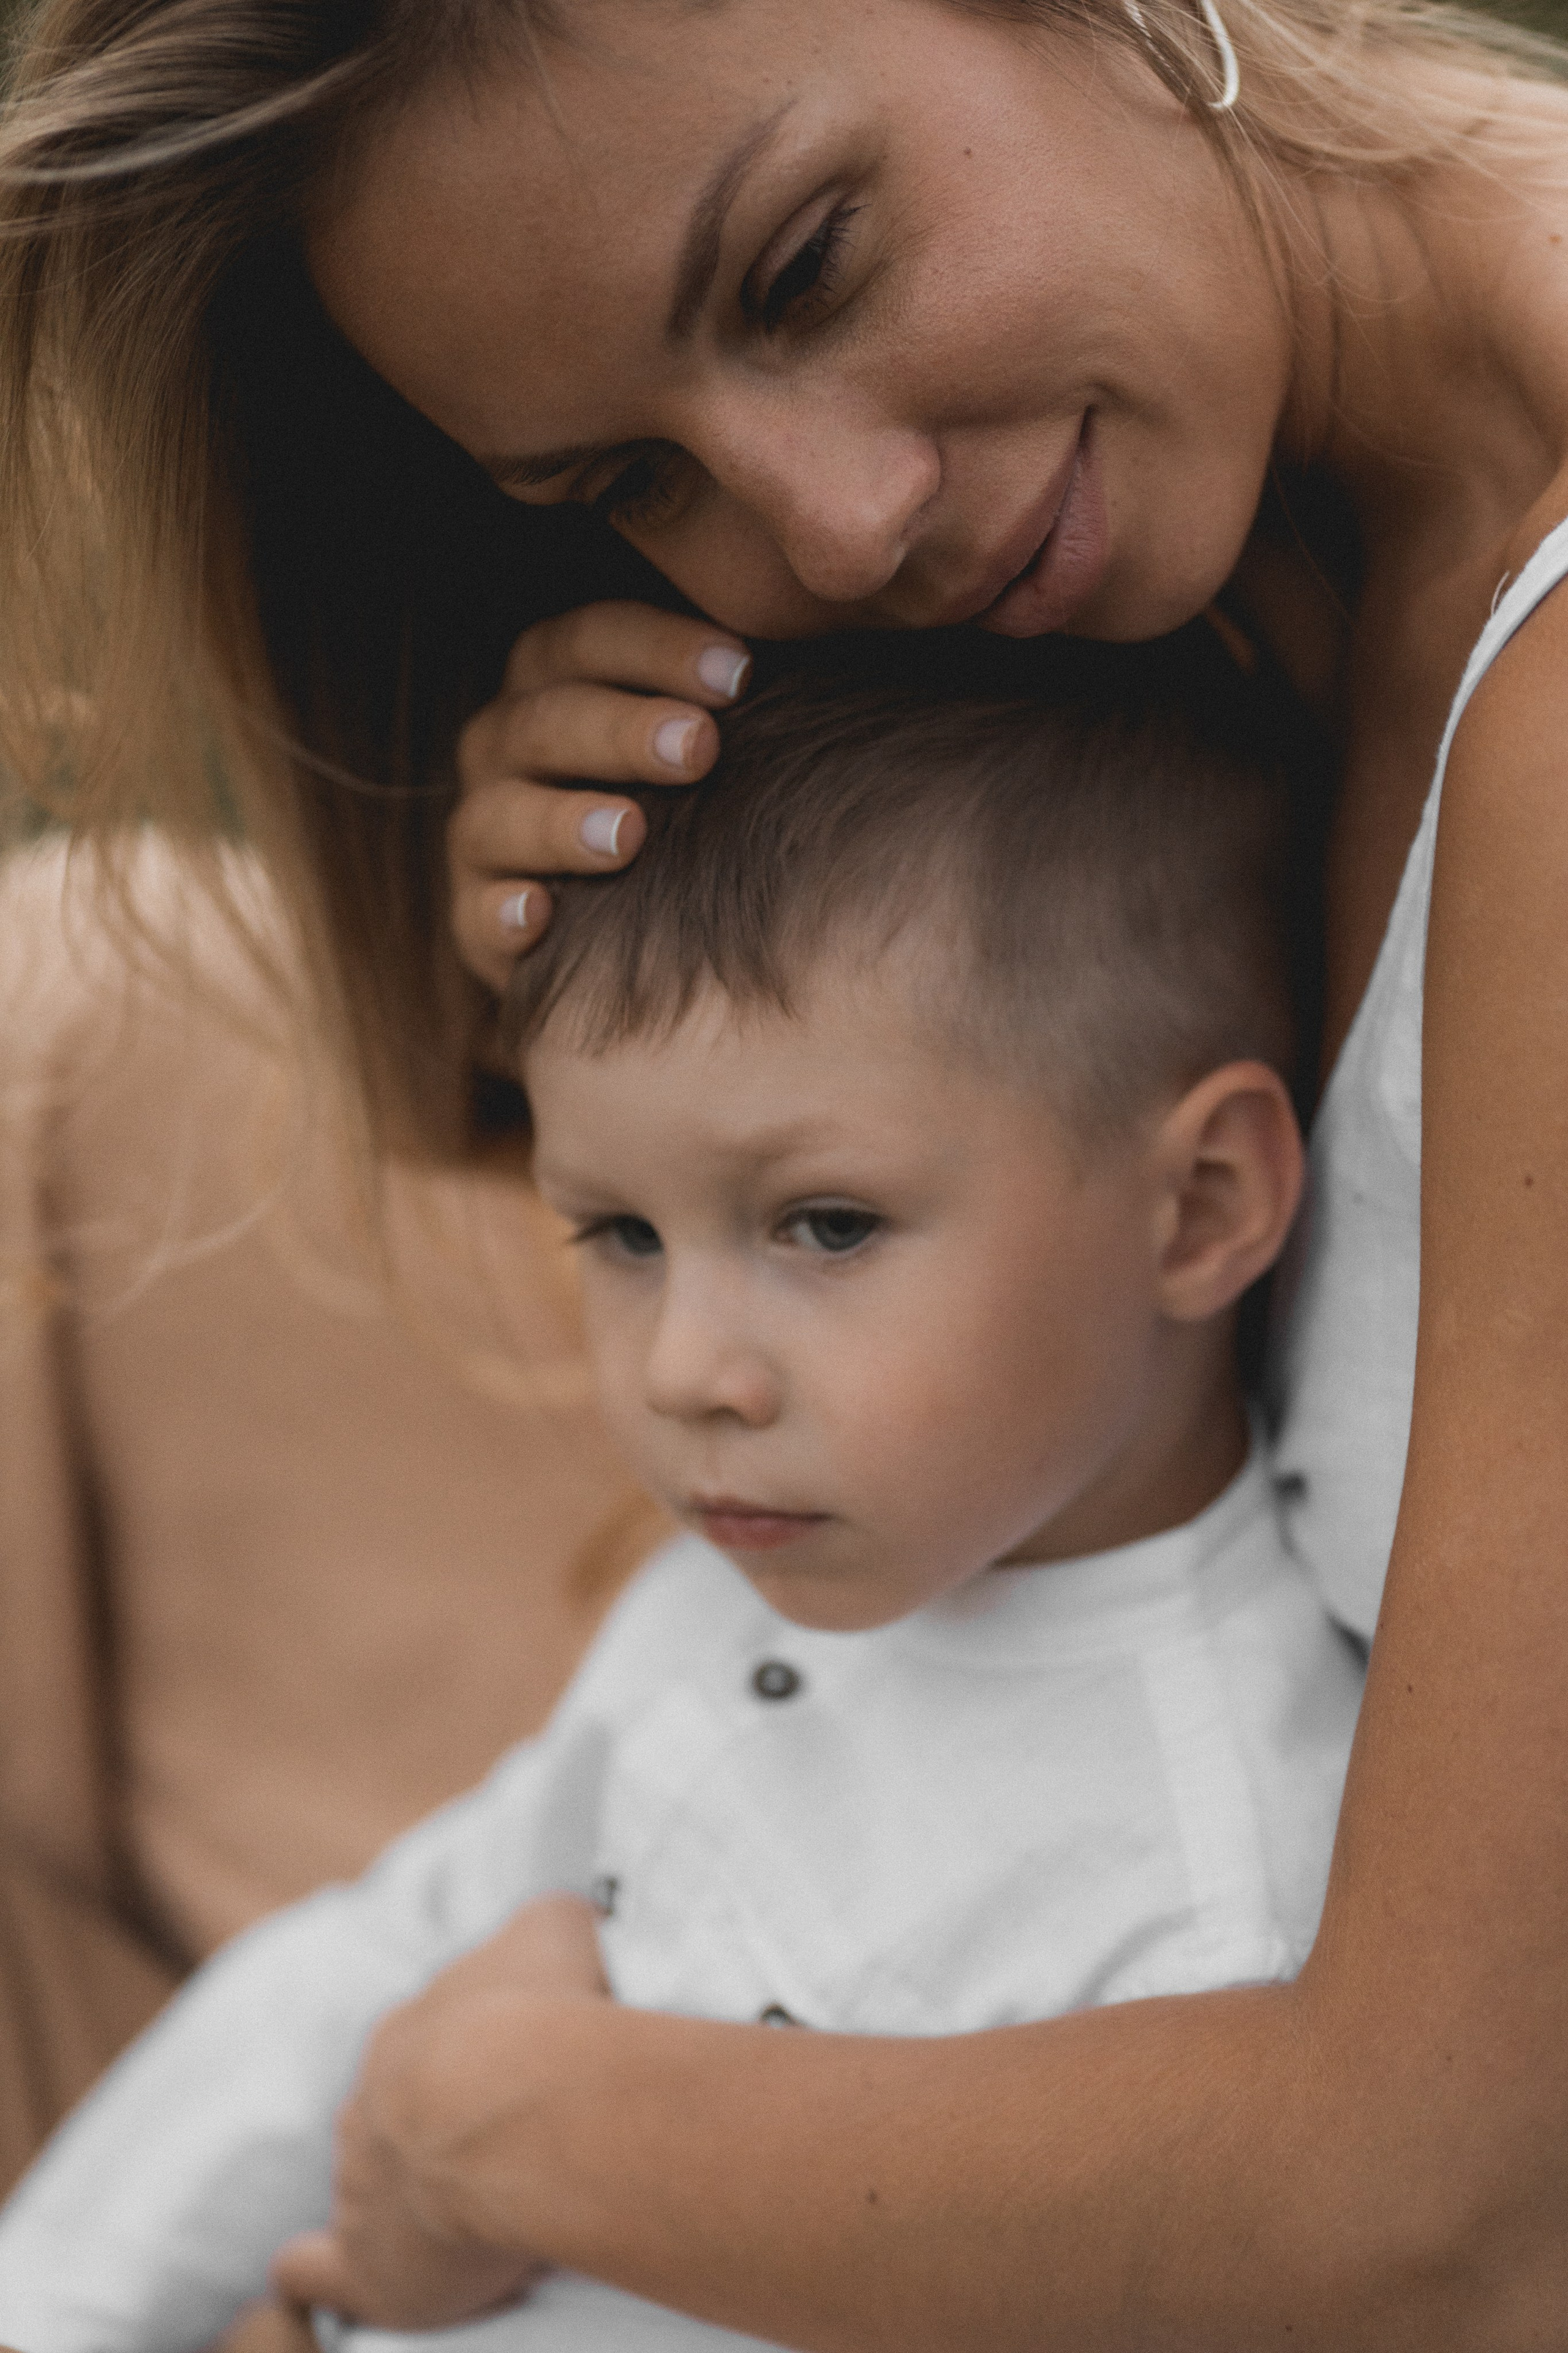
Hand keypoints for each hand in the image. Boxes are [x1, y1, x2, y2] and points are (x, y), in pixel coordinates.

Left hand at [270, 1896, 610, 2329]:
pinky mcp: (364, 2260)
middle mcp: (375, 2093)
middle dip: (446, 2122)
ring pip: (370, 2176)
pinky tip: (312, 2274)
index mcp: (416, 2025)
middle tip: (514, 2146)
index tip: (540, 2078)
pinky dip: (314, 2271)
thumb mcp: (559, 1930)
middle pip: (404, 2104)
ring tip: (475, 2212)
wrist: (510, 2106)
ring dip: (410, 2190)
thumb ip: (551, 1931)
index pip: (449, 2038)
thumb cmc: (549, 2014)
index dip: (494, 2058)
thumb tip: (567, 1939)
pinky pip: (314, 2269)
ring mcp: (359, 2174)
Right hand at [450, 602, 750, 992]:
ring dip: (561, 821)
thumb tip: (825, 642)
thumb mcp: (708, 742)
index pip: (586, 641)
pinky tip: (542, 916)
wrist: (637, 927)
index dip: (657, 649)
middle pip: (543, 722)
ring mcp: (485, 834)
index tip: (741, 673)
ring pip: (497, 815)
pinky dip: (503, 913)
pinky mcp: (479, 920)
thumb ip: (735, 695)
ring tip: (629, 835)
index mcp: (555, 684)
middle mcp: (506, 750)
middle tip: (698, 748)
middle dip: (621, 730)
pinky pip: (476, 914)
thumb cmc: (689, 806)